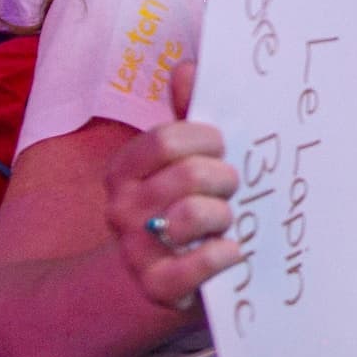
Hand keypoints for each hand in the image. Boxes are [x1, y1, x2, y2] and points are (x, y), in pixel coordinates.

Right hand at [102, 60, 240, 311]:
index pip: (165, 140)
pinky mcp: (157, 288)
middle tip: (232, 186)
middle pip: (187, 174)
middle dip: (224, 177)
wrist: (155, 281)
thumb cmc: (181, 206)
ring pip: (191, 215)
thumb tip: (188, 69)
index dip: (205, 138)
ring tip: (227, 219)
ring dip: (223, 214)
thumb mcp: (182, 160)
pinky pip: (195, 266)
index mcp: (125, 171)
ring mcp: (135, 249)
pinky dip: (222, 256)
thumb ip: (186, 116)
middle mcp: (122, 208)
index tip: (222, 145)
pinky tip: (234, 250)